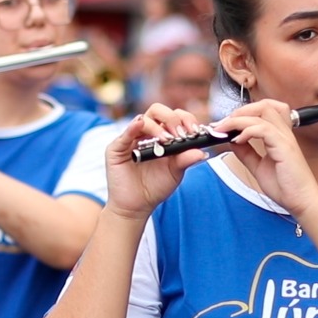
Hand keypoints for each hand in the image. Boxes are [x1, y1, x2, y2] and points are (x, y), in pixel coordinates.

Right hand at [105, 104, 205, 219]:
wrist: (137, 206)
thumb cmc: (155, 187)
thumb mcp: (175, 173)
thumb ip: (186, 159)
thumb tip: (202, 151)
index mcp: (162, 135)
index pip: (173, 116)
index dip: (185, 119)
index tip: (194, 132)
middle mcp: (146, 133)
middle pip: (157, 111)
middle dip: (172, 119)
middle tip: (180, 135)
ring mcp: (130, 139)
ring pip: (143, 119)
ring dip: (157, 127)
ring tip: (166, 141)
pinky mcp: (116, 149)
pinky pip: (124, 134)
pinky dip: (132, 127)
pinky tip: (139, 125)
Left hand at [214, 100, 317, 214]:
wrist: (300, 202)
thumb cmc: (284, 186)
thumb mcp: (258, 166)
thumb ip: (246, 152)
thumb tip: (231, 139)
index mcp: (279, 135)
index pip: (264, 110)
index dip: (242, 113)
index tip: (223, 126)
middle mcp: (284, 133)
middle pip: (264, 105)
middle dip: (239, 111)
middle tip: (222, 125)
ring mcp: (285, 138)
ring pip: (263, 112)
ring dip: (238, 119)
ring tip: (224, 130)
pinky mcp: (285, 147)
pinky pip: (264, 129)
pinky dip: (247, 131)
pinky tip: (237, 140)